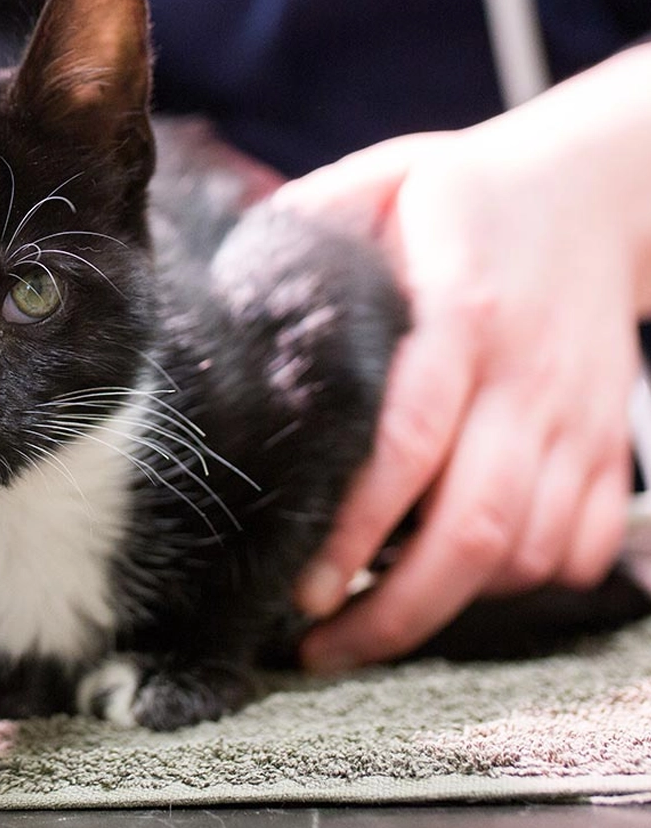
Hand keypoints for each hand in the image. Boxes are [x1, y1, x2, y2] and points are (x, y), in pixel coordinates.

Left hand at [274, 46, 650, 671]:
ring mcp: (581, 417)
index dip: (357, 528)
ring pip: (531, 551)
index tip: (302, 586)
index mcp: (463, 311)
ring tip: (371, 626)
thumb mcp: (376, 184)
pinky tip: (460, 587)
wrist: (601, 182)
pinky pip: (582, 546)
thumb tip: (216, 302)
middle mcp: (530, 376)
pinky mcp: (612, 442)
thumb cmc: (459, 191)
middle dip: (397, 609)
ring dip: (452, 607)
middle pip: (476, 527)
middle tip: (322, 645)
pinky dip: (524, 584)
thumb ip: (299, 235)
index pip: (410, 442)